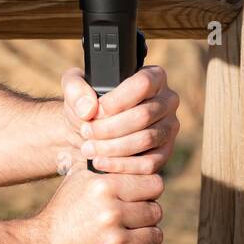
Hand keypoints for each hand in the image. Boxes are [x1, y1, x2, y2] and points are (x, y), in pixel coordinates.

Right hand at [30, 165, 162, 243]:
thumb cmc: (60, 215)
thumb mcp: (77, 181)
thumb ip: (107, 169)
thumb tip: (133, 162)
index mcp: (104, 187)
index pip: (154, 184)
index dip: (148, 190)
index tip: (141, 197)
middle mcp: (112, 212)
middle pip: (156, 210)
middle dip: (145, 215)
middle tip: (131, 219)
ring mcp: (117, 241)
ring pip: (156, 235)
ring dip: (145, 237)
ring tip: (129, 236)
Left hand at [59, 65, 180, 174]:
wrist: (89, 131)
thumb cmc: (87, 105)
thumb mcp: (74, 88)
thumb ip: (75, 88)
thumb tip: (89, 108)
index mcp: (153, 77)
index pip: (143, 84)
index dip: (117, 100)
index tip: (95, 113)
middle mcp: (167, 101)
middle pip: (143, 115)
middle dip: (109, 128)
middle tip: (86, 132)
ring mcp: (169, 128)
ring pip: (146, 139)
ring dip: (113, 147)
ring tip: (89, 149)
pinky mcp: (164, 153)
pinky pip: (149, 164)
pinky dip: (122, 166)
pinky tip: (102, 163)